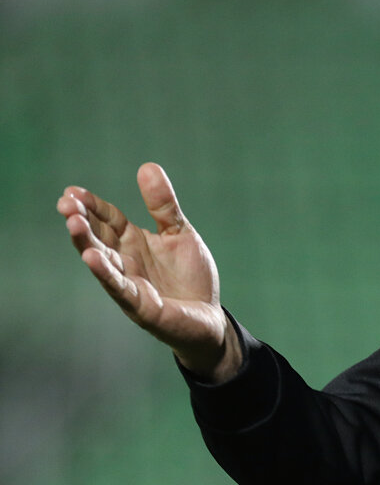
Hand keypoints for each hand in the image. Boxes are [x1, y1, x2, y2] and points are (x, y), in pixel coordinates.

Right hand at [57, 163, 241, 381]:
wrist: (209, 317)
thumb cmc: (191, 277)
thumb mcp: (180, 233)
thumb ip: (164, 205)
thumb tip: (147, 166)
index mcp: (134, 242)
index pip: (108, 220)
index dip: (93, 205)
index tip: (73, 191)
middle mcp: (126, 261)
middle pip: (98, 238)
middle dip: (81, 221)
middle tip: (65, 203)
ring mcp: (130, 283)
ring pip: (102, 261)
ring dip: (86, 243)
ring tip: (73, 223)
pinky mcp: (140, 304)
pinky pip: (119, 287)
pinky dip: (105, 273)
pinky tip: (92, 258)